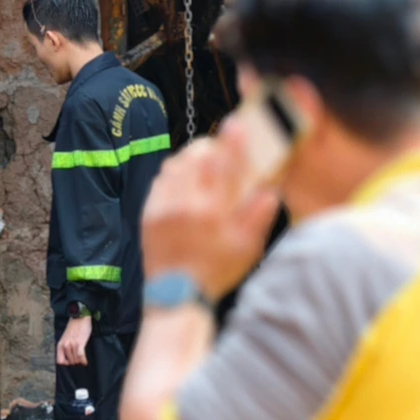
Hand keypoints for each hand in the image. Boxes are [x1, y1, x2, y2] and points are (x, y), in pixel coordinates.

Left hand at [56, 314, 93, 366]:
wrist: (80, 318)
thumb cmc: (74, 328)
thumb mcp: (65, 339)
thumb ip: (65, 347)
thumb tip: (68, 358)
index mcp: (60, 345)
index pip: (59, 361)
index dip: (66, 363)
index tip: (70, 361)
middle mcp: (65, 346)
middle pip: (70, 362)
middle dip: (75, 362)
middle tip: (79, 359)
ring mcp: (72, 345)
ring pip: (76, 360)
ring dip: (80, 362)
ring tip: (83, 360)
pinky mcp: (79, 343)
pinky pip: (81, 356)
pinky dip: (83, 361)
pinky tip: (85, 362)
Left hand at [141, 123, 280, 300]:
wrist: (176, 294)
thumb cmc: (217, 271)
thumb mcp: (248, 248)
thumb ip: (259, 215)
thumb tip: (270, 187)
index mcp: (215, 214)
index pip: (225, 166)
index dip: (232, 142)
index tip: (236, 124)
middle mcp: (186, 207)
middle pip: (196, 158)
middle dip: (209, 146)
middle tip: (219, 145)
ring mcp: (163, 209)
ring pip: (176, 166)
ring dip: (190, 157)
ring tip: (201, 160)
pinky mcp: (148, 214)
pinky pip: (160, 181)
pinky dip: (173, 173)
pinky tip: (182, 178)